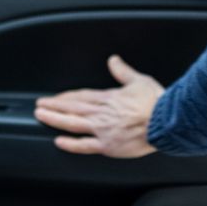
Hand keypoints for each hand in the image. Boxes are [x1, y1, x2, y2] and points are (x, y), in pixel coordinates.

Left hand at [34, 55, 161, 157]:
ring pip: (73, 123)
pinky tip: (58, 141)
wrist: (167, 121)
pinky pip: (85, 145)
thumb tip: (113, 60)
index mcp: (109, 98)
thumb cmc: (157, 102)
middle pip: (72, 108)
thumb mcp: (139, 80)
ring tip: (42, 116)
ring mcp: (103, 129)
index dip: (66, 97)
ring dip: (55, 119)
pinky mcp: (108, 145)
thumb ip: (123, 71)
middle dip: (54, 106)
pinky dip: (70, 144)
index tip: (55, 97)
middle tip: (39, 105)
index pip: (81, 96)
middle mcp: (102, 113)